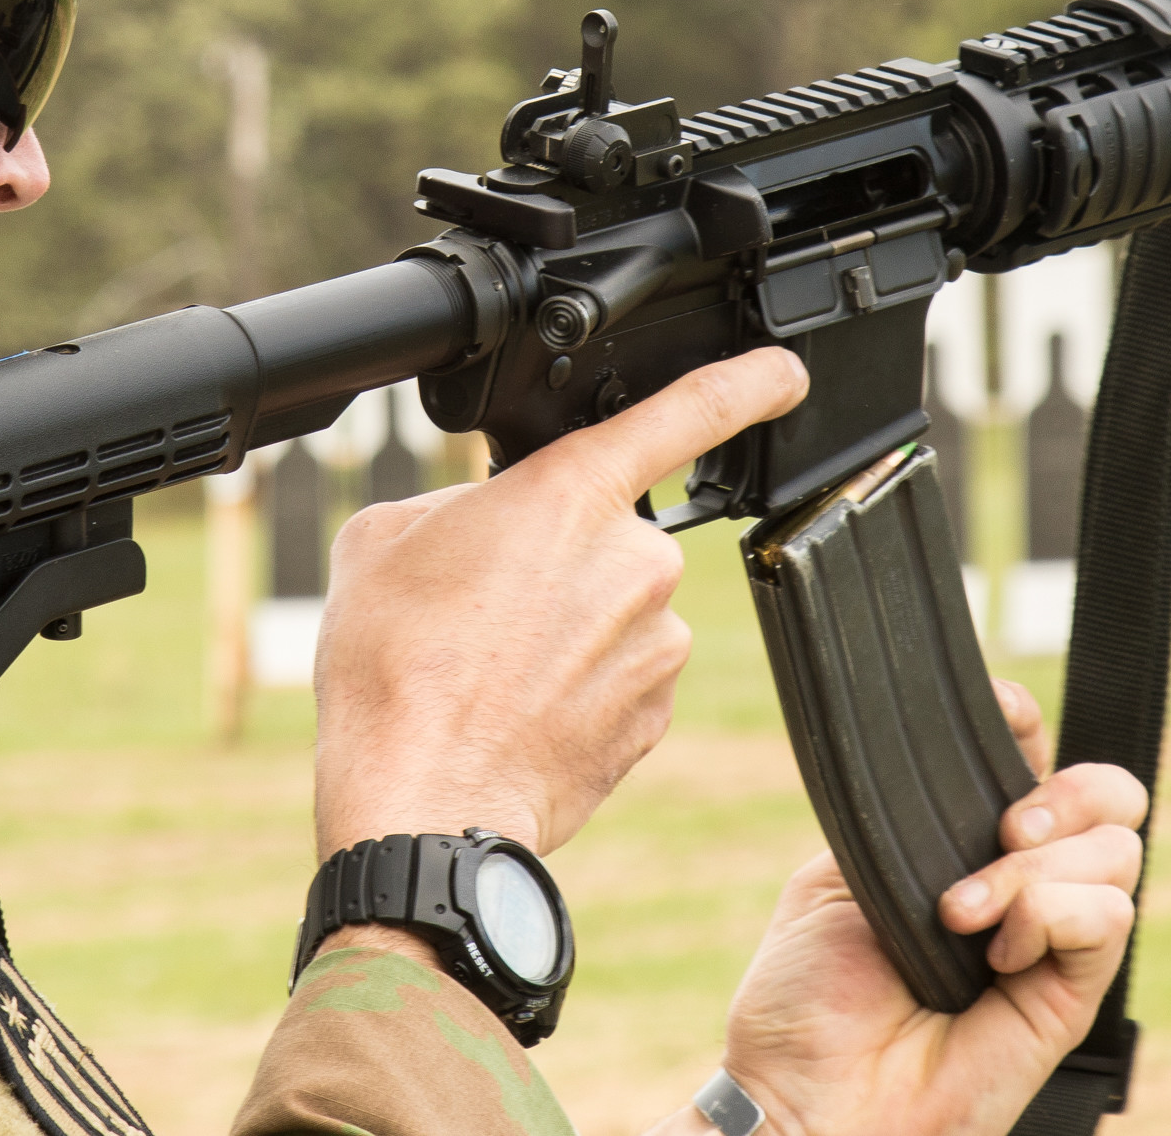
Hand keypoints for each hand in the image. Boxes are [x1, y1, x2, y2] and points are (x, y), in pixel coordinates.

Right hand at [309, 348, 807, 858]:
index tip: (784, 376)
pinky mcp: (657, 713)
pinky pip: (624, 677)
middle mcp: (636, 559)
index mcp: (573, 491)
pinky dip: (580, 689)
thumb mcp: (386, 540)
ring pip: (617, 610)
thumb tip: (483, 525)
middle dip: (559, 561)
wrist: (421, 795)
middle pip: (610, 535)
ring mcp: (657, 642)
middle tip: (485, 609)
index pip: (688, 411)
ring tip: (489, 669)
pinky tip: (518, 709)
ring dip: (568, 630)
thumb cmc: (396, 668)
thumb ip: (458, 505)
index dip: (746, 382)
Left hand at [654, 682, 1148, 1135]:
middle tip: (1005, 828)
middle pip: (1111, 797)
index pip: (1037, 761)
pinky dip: (1050, 917)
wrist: (806, 1095)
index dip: (1029, 731)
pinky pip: (1108, 920)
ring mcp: (1053, 942)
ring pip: (1116, 851)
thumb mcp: (838, 870)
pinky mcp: (1072, 998)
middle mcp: (1023, 888)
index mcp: (963, 848)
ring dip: (1034, 868)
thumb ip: (906, 809)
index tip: (1004, 719)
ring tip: (962, 915)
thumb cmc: (806, 1000)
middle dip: (1068, 791)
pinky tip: (994, 953)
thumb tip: (974, 758)